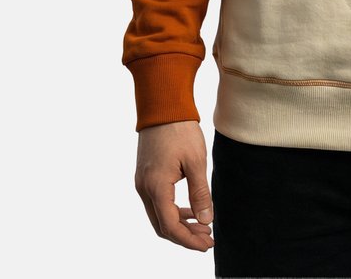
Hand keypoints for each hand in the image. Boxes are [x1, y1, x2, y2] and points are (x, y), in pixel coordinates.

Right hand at [134, 119, 213, 251]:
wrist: (162, 105)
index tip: (207, 244)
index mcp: (156, 187)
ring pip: (158, 215)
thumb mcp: (196, 161)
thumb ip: (200, 193)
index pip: (170, 226)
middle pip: (162, 226)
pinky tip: (190, 210)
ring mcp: (142, 182)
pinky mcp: (145, 176)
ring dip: (179, 224)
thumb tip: (206, 220)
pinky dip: (173, 211)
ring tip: (203, 227)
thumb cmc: (180, 130)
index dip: (189, 240)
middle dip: (185, 236)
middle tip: (208, 239)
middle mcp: (144, 188)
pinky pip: (157, 203)